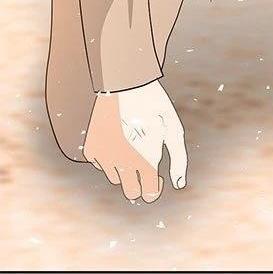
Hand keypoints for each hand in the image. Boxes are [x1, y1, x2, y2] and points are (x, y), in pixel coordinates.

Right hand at [83, 83, 186, 203]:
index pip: (149, 194)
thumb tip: (178, 184)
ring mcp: (105, 156)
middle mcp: (124, 163)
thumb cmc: (154, 103)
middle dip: (139, 185)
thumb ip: (179, 159)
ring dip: (124, 171)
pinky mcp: (92, 148)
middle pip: (131, 192)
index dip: (156, 189)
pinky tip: (117, 143)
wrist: (124, 79)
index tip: (159, 179)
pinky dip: (109, 159)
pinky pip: (100, 165)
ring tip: (131, 151)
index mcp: (146, 160)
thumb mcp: (173, 128)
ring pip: (116, 179)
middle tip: (143, 171)